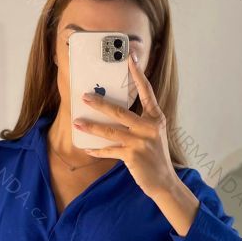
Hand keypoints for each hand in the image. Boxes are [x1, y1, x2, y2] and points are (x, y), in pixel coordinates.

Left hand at [73, 53, 180, 198]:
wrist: (164, 182)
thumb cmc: (156, 157)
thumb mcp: (153, 135)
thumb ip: (140, 123)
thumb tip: (115, 114)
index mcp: (156, 118)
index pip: (146, 92)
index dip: (138, 74)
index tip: (130, 58)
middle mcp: (149, 127)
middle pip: (120, 111)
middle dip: (100, 103)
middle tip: (84, 96)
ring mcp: (141, 142)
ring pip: (111, 131)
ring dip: (91, 127)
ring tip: (77, 122)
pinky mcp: (132, 156)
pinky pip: (109, 151)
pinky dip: (97, 150)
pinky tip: (87, 148)